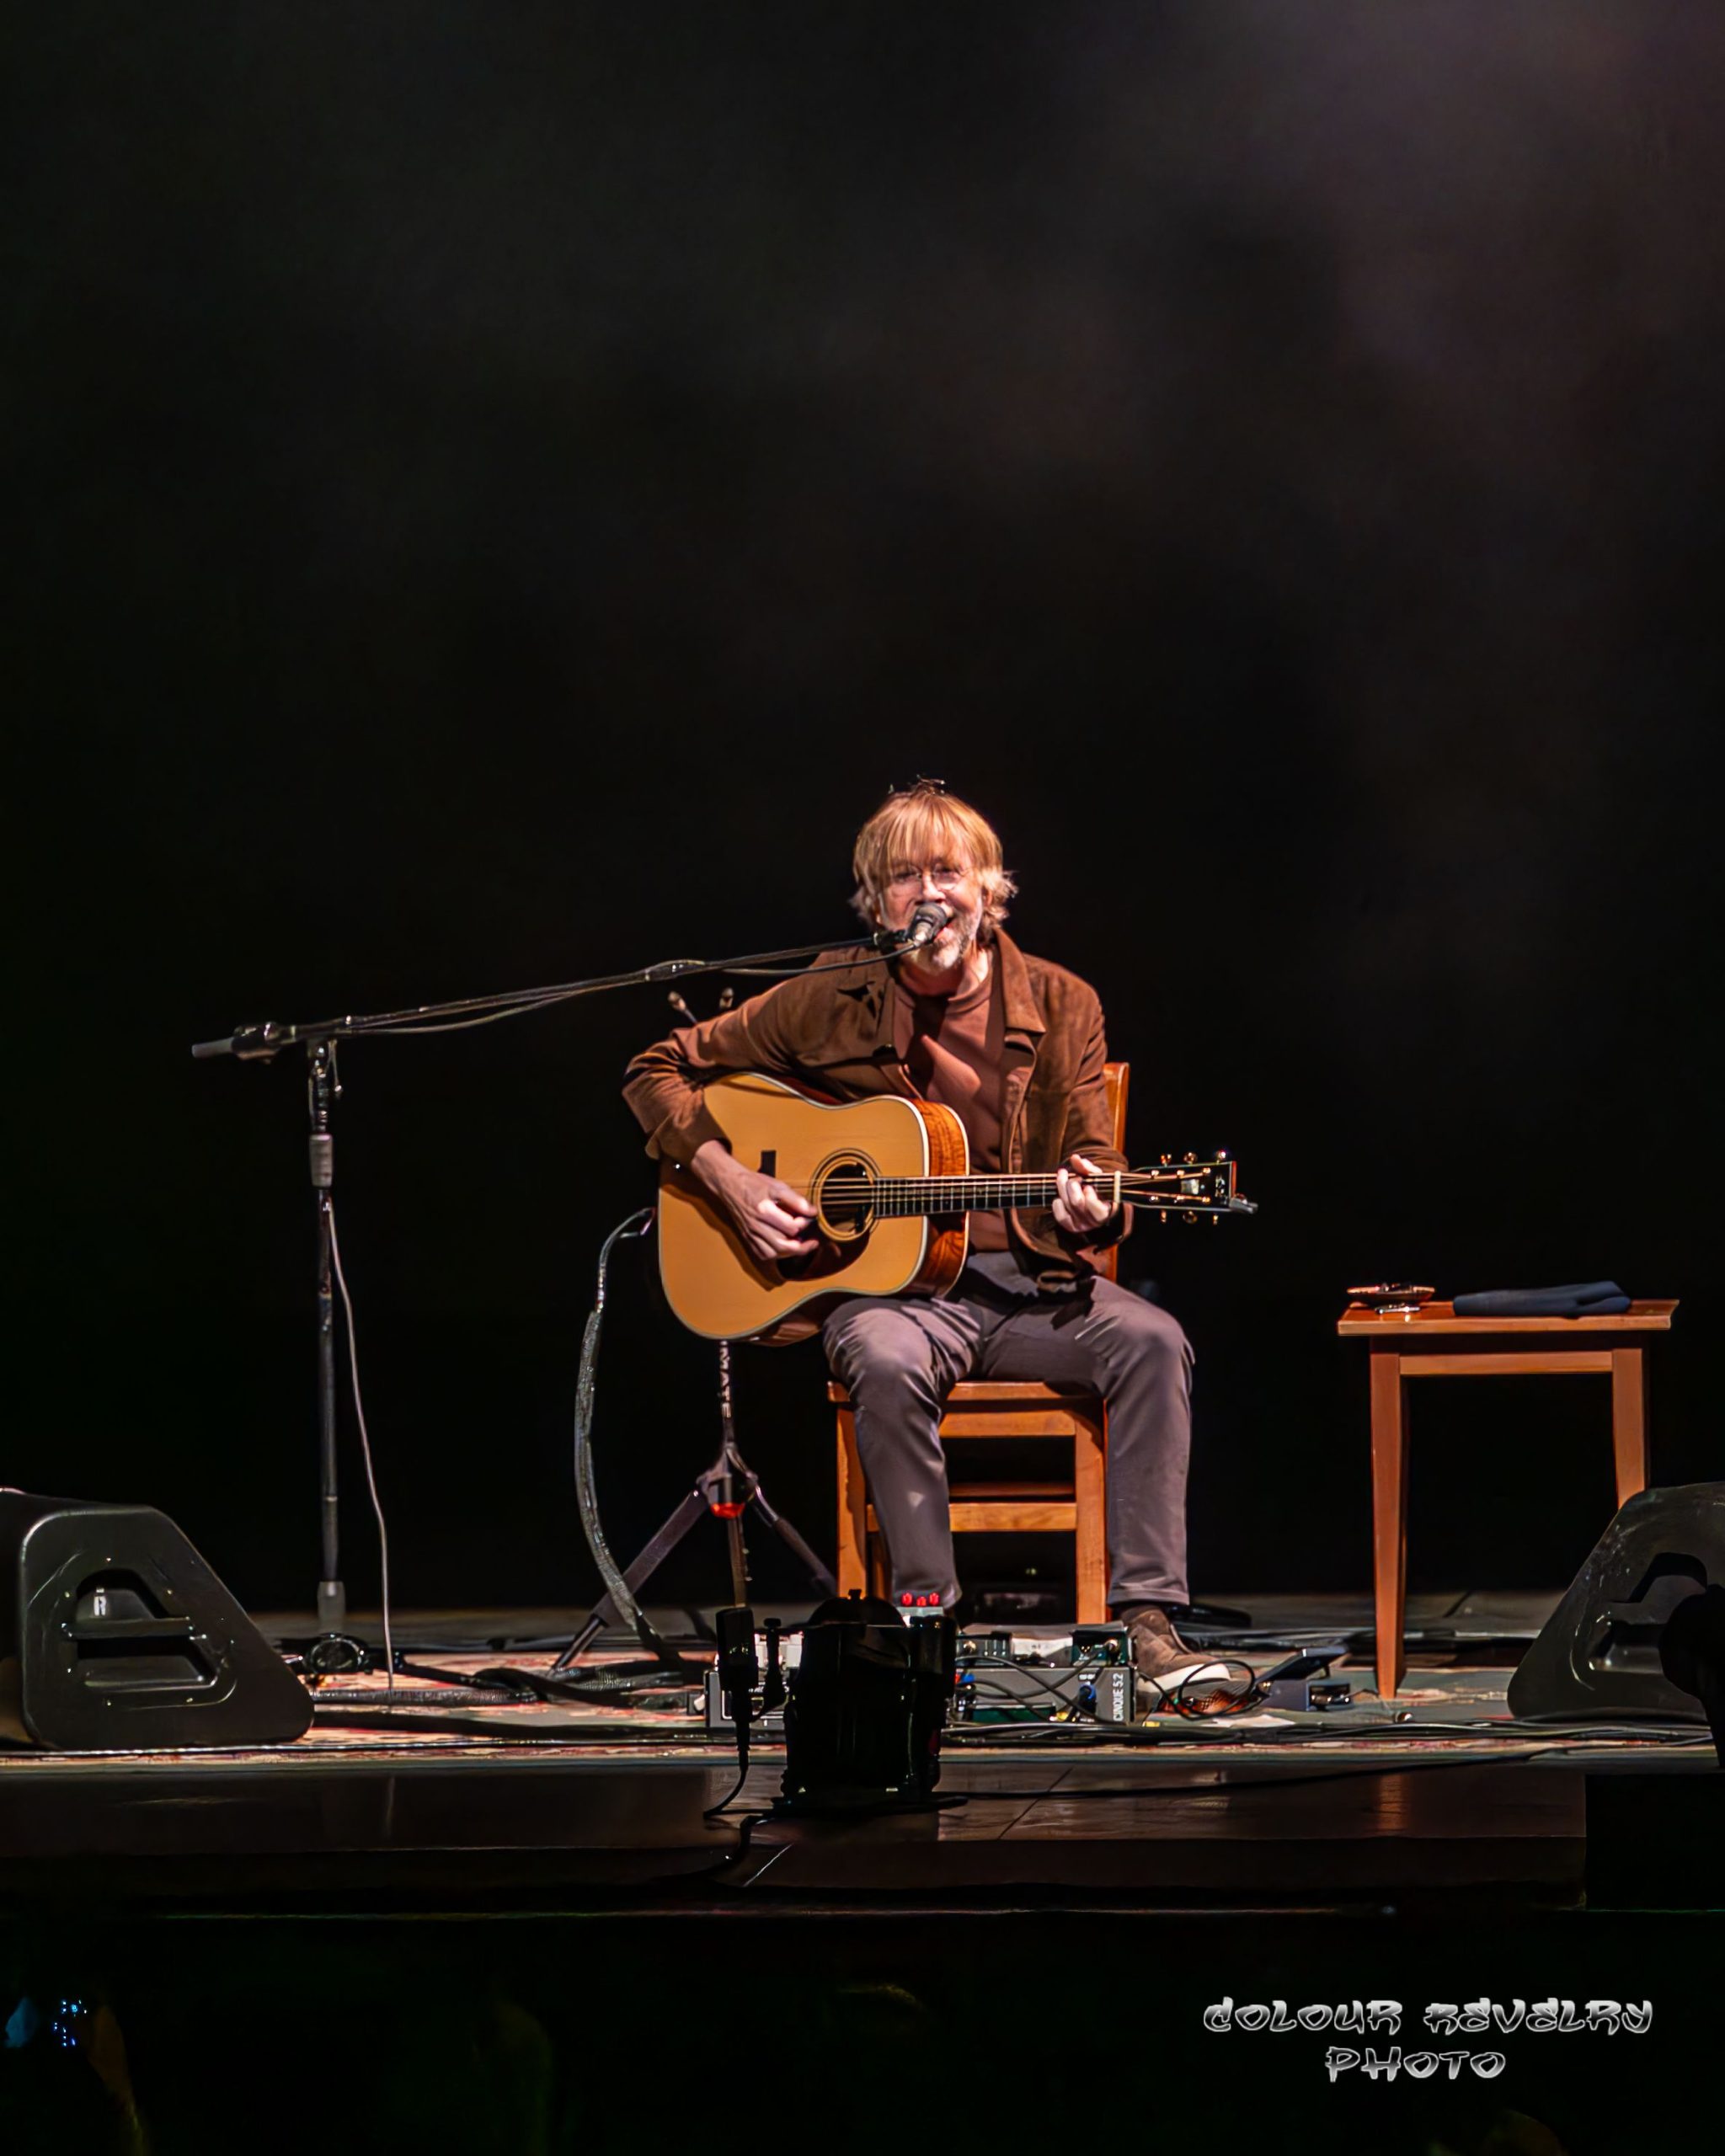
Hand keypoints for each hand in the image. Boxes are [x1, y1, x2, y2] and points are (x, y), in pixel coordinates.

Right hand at [691, 1140, 819, 1263]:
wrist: (731, 1185)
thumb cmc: (754, 1184)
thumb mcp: (778, 1186)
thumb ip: (796, 1200)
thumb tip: (812, 1212)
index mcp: (764, 1210)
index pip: (791, 1226)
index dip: (804, 1224)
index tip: (809, 1218)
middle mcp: (756, 1225)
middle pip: (782, 1245)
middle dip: (801, 1247)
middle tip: (812, 1242)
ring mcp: (750, 1233)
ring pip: (772, 1253)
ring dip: (788, 1252)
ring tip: (798, 1245)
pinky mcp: (747, 1237)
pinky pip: (761, 1253)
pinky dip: (774, 1254)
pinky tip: (782, 1247)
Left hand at [1053, 1153, 1116, 1237]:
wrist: (1097, 1203)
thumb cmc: (1099, 1189)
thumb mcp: (1097, 1177)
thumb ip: (1088, 1168)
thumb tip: (1075, 1158)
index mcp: (1107, 1209)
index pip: (1095, 1206)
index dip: (1088, 1192)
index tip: (1088, 1184)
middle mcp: (1095, 1221)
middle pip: (1076, 1202)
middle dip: (1072, 1184)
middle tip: (1075, 1177)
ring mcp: (1083, 1225)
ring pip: (1067, 1205)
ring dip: (1062, 1188)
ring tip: (1065, 1179)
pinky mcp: (1072, 1227)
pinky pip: (1061, 1217)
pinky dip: (1057, 1205)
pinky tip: (1059, 1197)